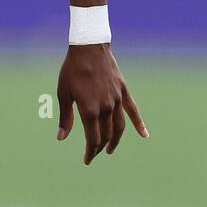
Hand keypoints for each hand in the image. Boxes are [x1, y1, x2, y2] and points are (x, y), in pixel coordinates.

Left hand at [56, 43, 146, 163]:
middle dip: (99, 148)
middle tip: (93, 154)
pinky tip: (144, 135)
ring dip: (115, 141)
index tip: (87, 159)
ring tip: (109, 150)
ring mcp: (117, 100)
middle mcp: (105, 107)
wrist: (89, 47)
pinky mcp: (123, 91)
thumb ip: (65, 117)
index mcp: (89, 110)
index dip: (90, 152)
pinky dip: (139, 124)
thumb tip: (61, 138)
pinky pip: (133, 110)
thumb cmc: (72, 70)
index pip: (93, 139)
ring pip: (119, 127)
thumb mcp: (64, 94)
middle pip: (106, 135)